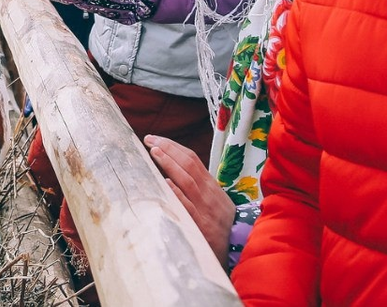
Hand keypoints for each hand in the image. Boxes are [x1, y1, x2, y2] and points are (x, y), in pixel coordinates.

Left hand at [144, 134, 234, 265]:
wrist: (238, 247)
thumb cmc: (219, 221)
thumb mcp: (213, 199)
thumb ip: (196, 184)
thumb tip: (172, 168)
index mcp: (210, 185)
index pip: (192, 159)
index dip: (173, 146)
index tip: (154, 138)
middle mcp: (208, 193)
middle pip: (188, 165)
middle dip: (168, 149)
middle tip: (148, 139)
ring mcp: (206, 209)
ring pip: (188, 181)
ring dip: (170, 165)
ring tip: (154, 152)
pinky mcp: (202, 226)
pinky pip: (189, 207)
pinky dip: (178, 194)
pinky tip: (165, 182)